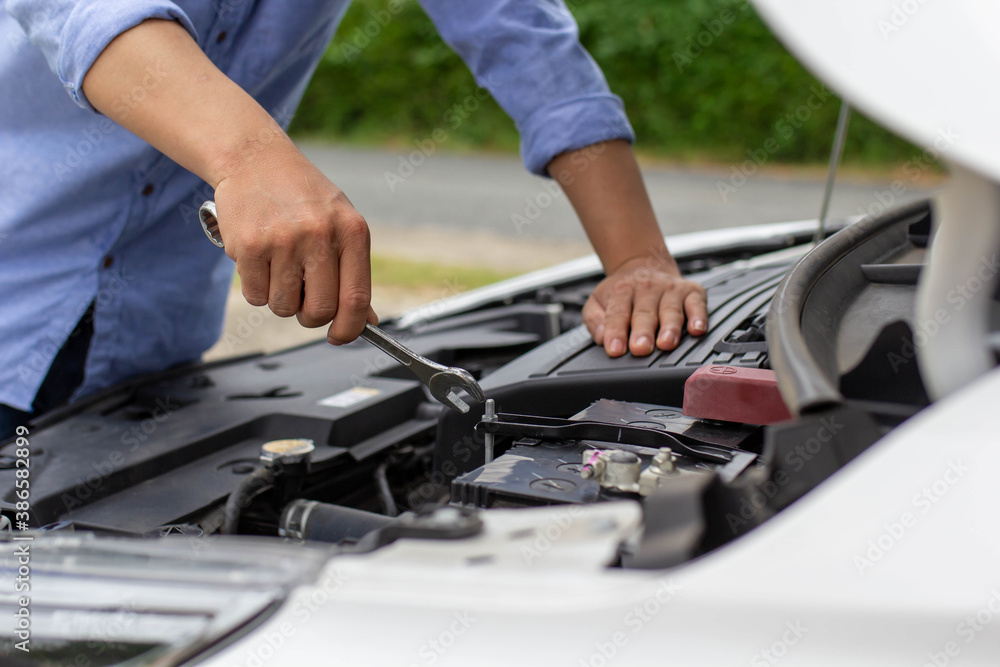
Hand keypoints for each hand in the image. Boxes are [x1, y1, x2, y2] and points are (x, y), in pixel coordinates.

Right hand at [212, 141, 376, 343]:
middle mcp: (321, 235)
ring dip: (280, 299)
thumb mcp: (340, 224)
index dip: (349, 328)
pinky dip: (256, 287)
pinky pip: (255, 295)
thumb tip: (366, 321)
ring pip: (283, 307)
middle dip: (309, 316)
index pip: (356, 298)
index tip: (339, 336)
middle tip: (302, 298)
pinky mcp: (249, 246)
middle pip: (319, 311)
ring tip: (279, 267)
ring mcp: (284, 240)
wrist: (255, 158)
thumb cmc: (302, 196)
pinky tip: (260, 258)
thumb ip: (353, 272)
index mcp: (352, 231)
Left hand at [583, 254, 707, 356]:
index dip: (616, 332)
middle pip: (645, 313)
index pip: (617, 313)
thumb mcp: (598, 301)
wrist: (644, 264)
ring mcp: (670, 289)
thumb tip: (602, 337)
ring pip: (671, 310)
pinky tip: (697, 329)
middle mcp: (647, 289)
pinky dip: (699, 317)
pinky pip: (697, 304)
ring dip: (670, 328)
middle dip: (643, 332)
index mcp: (622, 291)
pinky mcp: (691, 292)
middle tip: (640, 349)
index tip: (615, 349)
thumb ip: (595, 320)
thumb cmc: (622, 291)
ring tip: (666, 344)